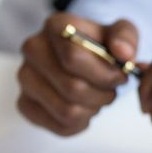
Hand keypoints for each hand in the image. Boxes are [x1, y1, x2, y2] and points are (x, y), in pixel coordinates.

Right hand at [17, 12, 138, 135]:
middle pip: (73, 88)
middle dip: (103, 95)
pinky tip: (84, 107)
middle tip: (110, 90)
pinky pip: (60, 126)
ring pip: (67, 111)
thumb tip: (124, 53)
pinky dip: (81, 123)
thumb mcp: (121, 34)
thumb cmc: (102, 46)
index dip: (106, 74)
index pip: (74, 58)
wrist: (84, 57)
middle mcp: (33, 49)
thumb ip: (126, 38)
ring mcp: (25, 77)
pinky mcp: (25, 103)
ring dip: (93, 109)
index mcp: (55, 26)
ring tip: (97, 97)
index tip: (120, 75)